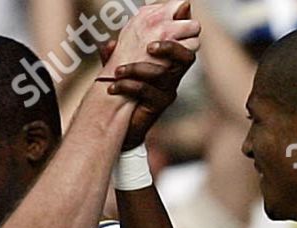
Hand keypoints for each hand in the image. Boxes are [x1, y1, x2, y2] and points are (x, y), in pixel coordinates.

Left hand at [101, 5, 198, 147]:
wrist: (122, 127)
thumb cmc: (124, 97)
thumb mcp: (121, 71)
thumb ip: (117, 57)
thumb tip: (110, 44)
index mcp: (168, 64)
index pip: (183, 44)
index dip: (178, 36)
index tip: (158, 32)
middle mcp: (172, 77)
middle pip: (186, 57)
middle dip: (170, 47)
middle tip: (149, 47)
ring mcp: (168, 92)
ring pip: (160, 73)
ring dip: (135, 68)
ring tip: (117, 72)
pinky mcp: (159, 105)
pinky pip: (145, 90)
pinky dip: (127, 86)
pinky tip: (113, 88)